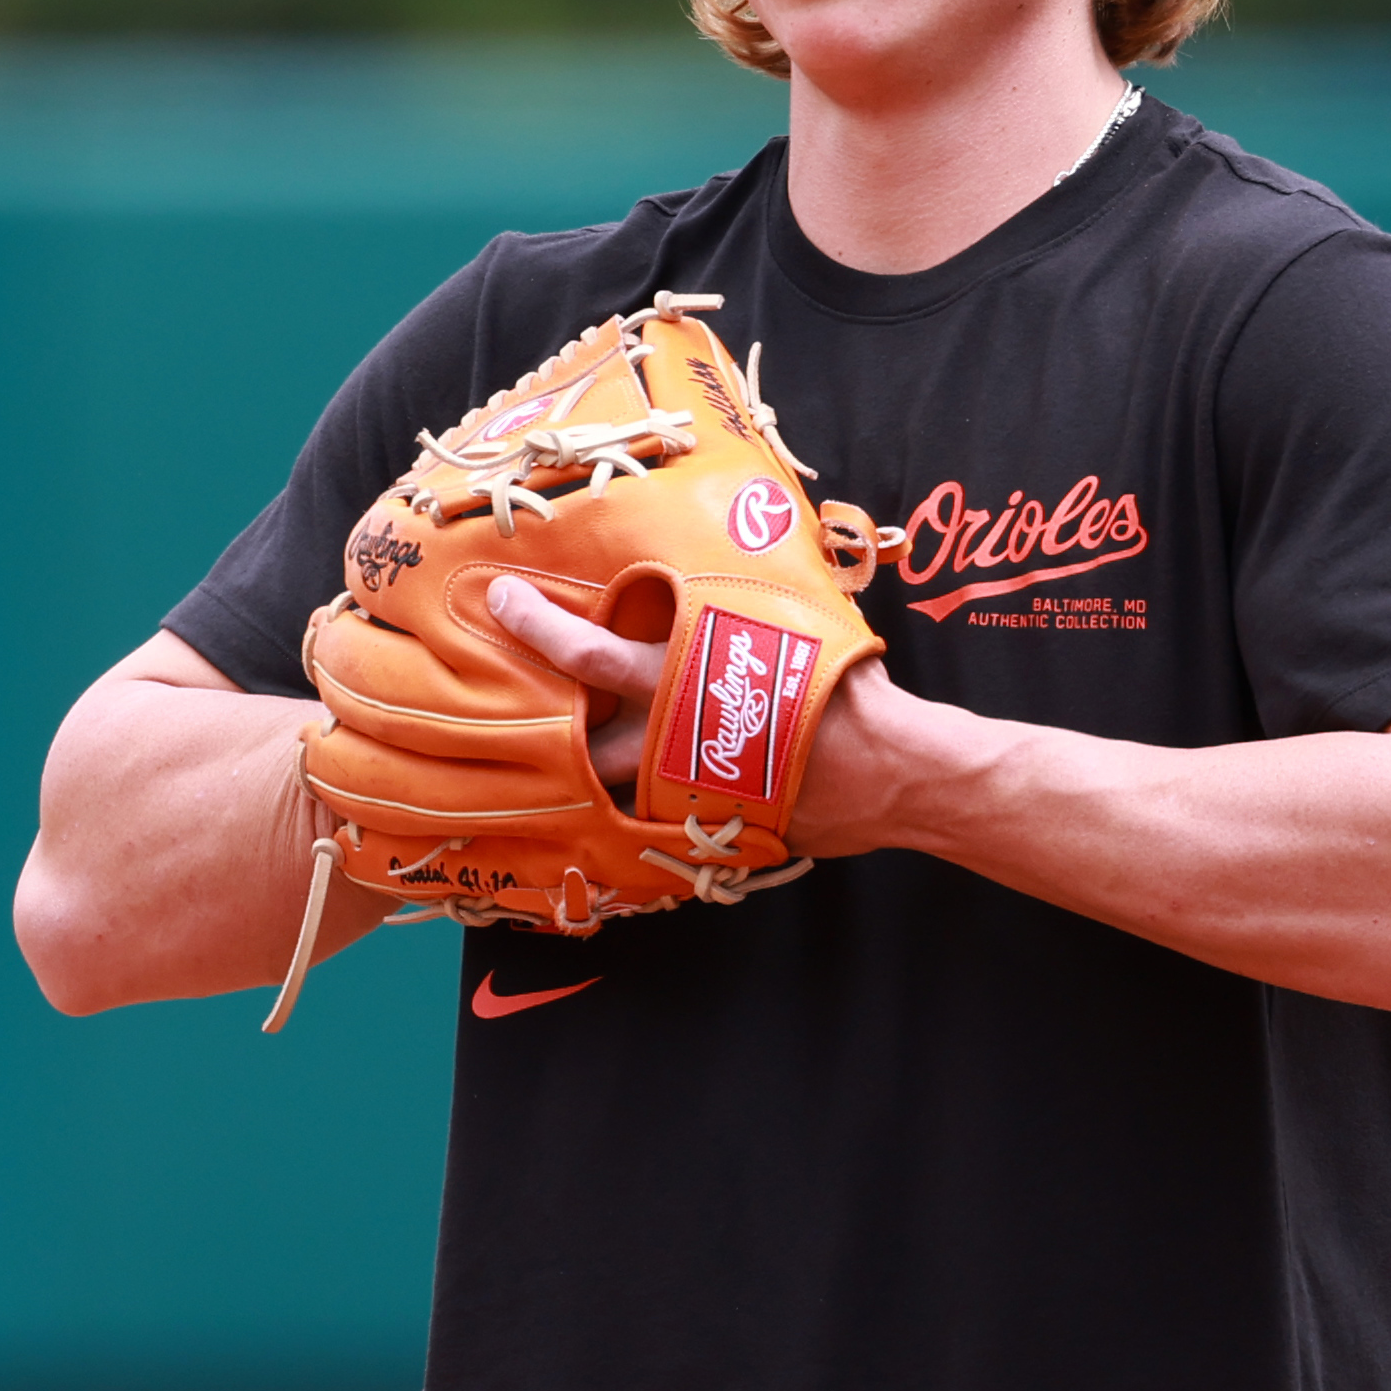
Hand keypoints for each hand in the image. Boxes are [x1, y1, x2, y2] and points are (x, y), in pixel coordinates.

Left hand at [482, 574, 918, 853]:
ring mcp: (685, 792)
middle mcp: (669, 737)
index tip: (501, 600)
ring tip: (554, 764)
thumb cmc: (845, 682)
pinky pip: (661, 821)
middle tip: (497, 712)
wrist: (893, 770)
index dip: (537, 626)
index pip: (586, 654)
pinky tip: (634, 802)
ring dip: (586, 778)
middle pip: (578, 744)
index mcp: (681, 675)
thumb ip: (737, 601)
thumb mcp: (787, 618)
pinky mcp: (711, 828)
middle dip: (538, 731)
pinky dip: (646, 810)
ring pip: (610, 792)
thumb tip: (717, 562)